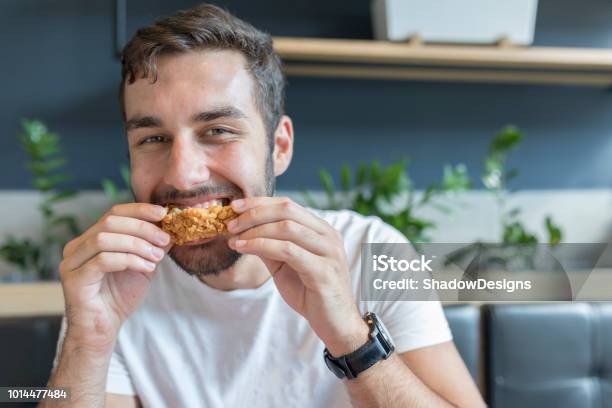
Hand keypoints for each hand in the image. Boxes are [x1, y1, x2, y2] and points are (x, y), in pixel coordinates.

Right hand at [59, 203, 171, 350]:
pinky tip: (146, 268)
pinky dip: (129, 260)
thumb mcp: (143, 265)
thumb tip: (171, 227)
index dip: (139, 209)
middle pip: (110, 222)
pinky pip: (103, 260)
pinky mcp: (73, 279)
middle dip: (142, 228)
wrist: (103, 330)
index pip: (114, 212)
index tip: (163, 213)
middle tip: (165, 239)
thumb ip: (152, 246)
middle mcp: (77, 246)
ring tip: (157, 257)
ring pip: (105, 238)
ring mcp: (72, 262)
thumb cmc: (120, 297)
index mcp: (91, 238)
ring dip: (137, 245)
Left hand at [227, 197, 368, 355]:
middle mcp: (328, 235)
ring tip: (234, 238)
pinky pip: (288, 250)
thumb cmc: (311, 294)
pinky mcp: (323, 271)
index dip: (259, 202)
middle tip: (231, 223)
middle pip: (287, 210)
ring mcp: (329, 252)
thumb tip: (242, 230)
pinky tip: (244, 249)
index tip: (234, 206)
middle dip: (254, 213)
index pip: (288, 205)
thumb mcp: (285, 265)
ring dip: (255, 230)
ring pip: (287, 228)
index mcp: (322, 230)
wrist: (335, 324)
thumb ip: (269, 246)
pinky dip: (262, 246)